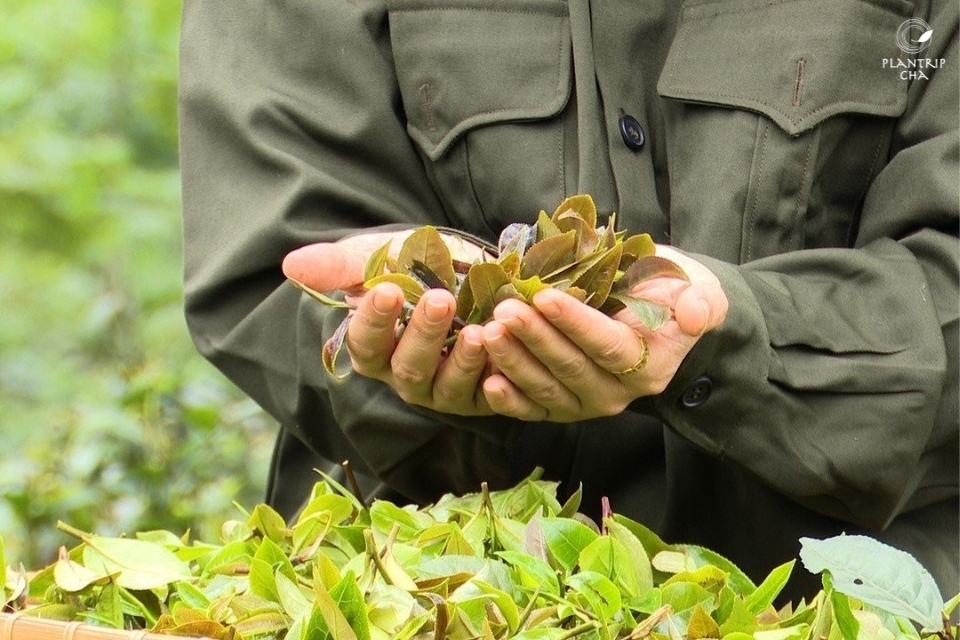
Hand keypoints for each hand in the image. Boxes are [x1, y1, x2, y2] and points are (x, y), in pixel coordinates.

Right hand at [282, 232, 494, 415]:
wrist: (481, 271)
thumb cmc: (423, 265)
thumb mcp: (384, 256)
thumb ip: (341, 264)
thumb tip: (291, 265)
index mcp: (377, 349)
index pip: (365, 345)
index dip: (373, 321)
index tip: (384, 290)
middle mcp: (407, 376)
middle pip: (408, 368)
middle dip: (423, 334)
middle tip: (439, 299)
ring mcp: (446, 389)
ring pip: (446, 387)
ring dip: (460, 360)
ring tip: (476, 329)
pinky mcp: (484, 394)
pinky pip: (487, 396)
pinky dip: (493, 378)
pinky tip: (500, 352)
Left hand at [479, 246, 727, 421]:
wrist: (658, 316)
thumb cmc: (670, 295)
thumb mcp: (697, 289)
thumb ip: (700, 302)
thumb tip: (695, 313)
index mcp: (647, 367)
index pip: (607, 346)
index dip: (575, 323)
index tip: (545, 297)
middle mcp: (616, 393)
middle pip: (570, 368)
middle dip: (534, 338)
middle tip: (505, 310)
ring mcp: (584, 403)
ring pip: (546, 389)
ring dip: (514, 361)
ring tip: (489, 331)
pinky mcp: (560, 407)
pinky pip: (532, 409)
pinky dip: (508, 400)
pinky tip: (486, 380)